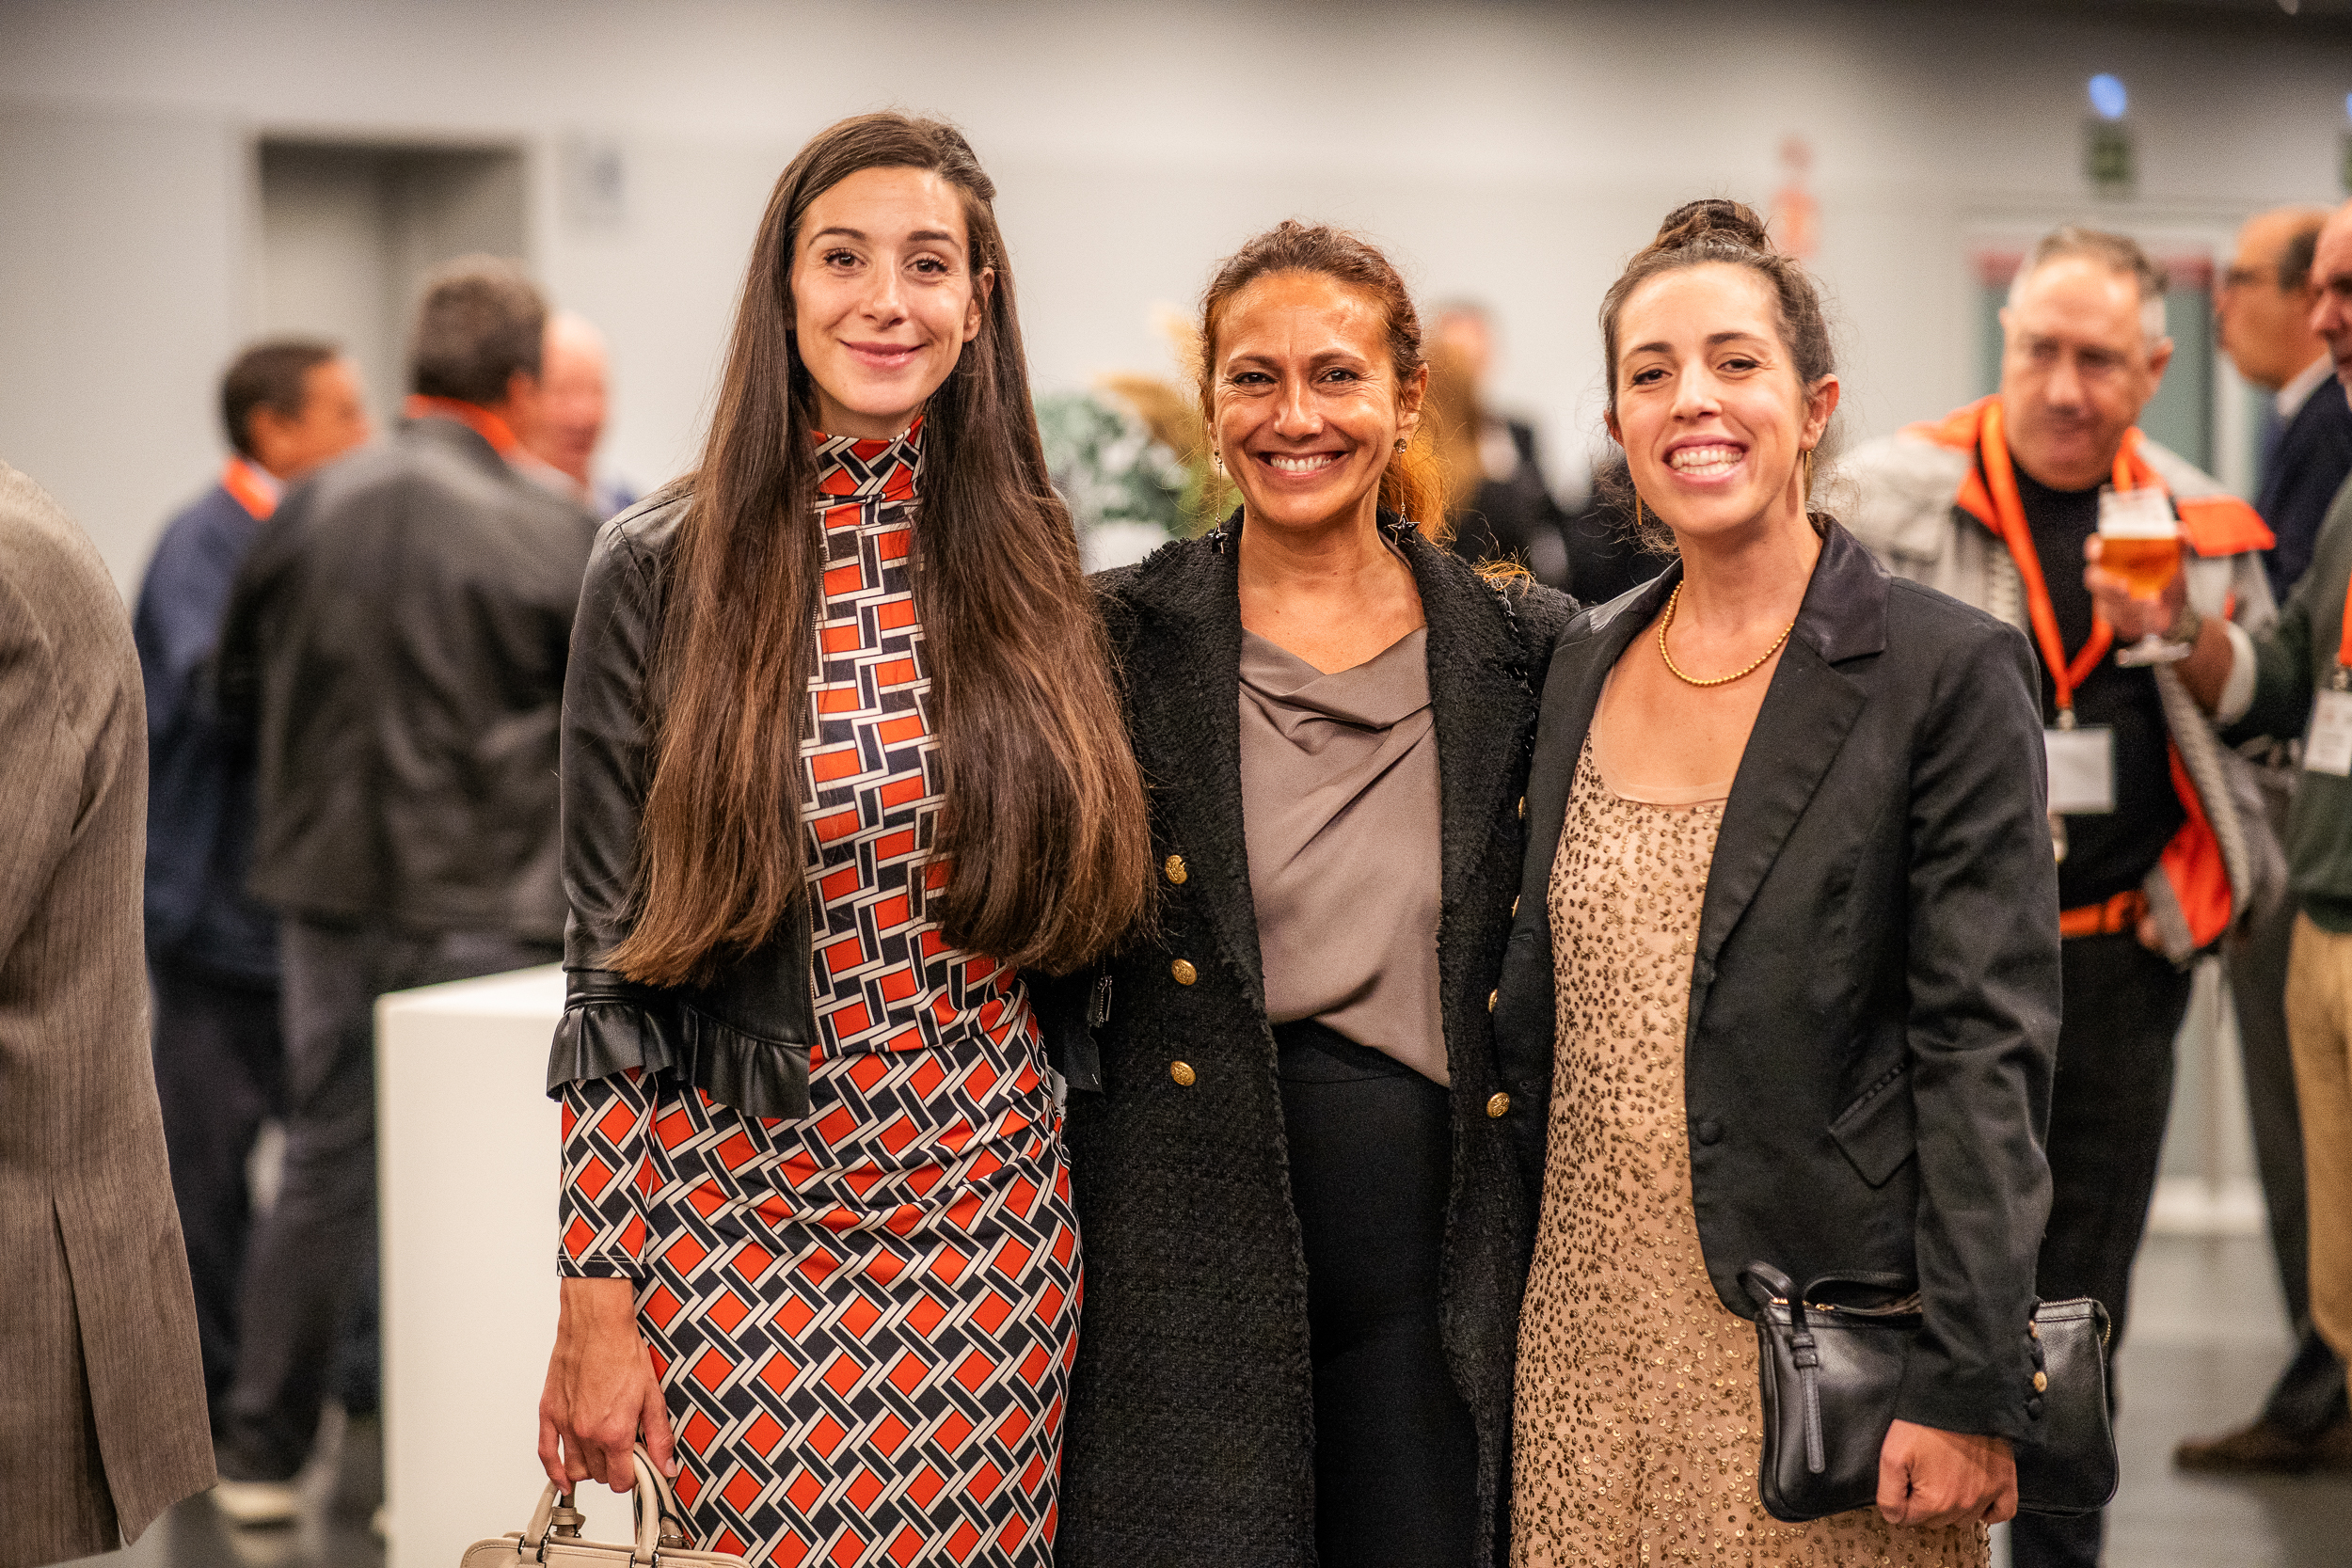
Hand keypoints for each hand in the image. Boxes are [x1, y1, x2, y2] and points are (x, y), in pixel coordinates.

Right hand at [538, 1276, 676, 1493]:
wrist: (597, 1325)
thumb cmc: (624, 1352)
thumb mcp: (652, 1396)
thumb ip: (659, 1437)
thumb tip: (666, 1468)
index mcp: (615, 1432)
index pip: (620, 1481)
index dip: (633, 1477)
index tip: (638, 1467)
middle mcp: (587, 1434)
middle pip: (598, 1476)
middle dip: (613, 1469)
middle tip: (624, 1451)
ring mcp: (566, 1425)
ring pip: (575, 1470)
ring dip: (590, 1468)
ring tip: (603, 1453)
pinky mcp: (549, 1413)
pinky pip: (546, 1454)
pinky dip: (555, 1473)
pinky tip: (564, 1482)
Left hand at [1876, 1418, 2016, 1527]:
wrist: (1956, 1396)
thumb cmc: (1924, 1422)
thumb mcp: (1891, 1455)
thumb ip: (1889, 1494)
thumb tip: (1893, 1517)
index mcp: (1935, 1501)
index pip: (1910, 1520)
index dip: (1900, 1502)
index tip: (1902, 1484)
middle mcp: (1964, 1504)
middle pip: (1937, 1521)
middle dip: (1924, 1504)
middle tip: (1920, 1477)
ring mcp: (1986, 1494)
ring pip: (1965, 1519)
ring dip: (1953, 1507)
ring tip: (1944, 1481)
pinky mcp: (2004, 1482)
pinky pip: (2002, 1512)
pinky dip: (1990, 1511)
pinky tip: (1976, 1501)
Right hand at [2083, 534, 2184, 640]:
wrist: (2174, 612)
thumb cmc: (2167, 582)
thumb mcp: (2176, 565)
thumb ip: (2178, 547)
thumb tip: (2180, 530)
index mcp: (2117, 558)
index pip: (2096, 549)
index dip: (2094, 549)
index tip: (2099, 551)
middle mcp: (2107, 577)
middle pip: (2093, 578)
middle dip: (2107, 585)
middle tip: (2125, 587)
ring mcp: (2108, 599)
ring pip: (2107, 603)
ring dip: (2126, 604)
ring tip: (2150, 603)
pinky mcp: (2115, 618)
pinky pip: (2119, 619)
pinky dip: (2136, 617)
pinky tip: (2151, 613)